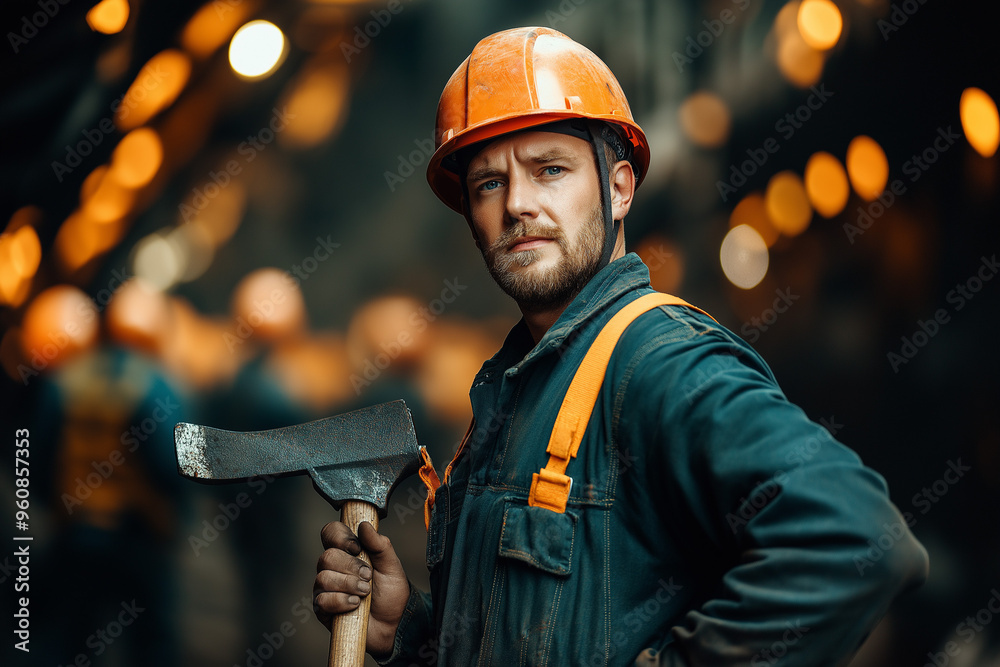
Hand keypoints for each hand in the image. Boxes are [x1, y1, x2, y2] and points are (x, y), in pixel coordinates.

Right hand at [314, 521, 410, 657]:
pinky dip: (341, 601)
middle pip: (327, 556)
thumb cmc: (392, 593)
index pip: (330, 533)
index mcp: (348, 552)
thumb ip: (380, 544)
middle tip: (368, 577)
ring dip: (348, 585)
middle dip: (351, 567)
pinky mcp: (323, 609)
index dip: (340, 537)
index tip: (357, 548)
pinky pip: (322, 600)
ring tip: (365, 593)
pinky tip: (355, 604)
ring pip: (323, 578)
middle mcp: (333, 568)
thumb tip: (365, 526)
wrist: (395, 623)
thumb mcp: (391, 565)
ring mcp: (326, 588)